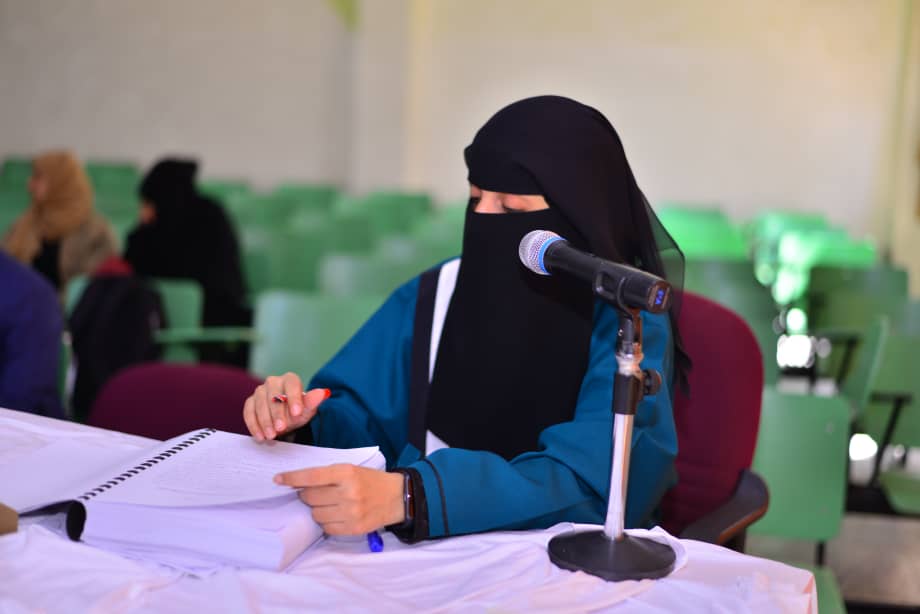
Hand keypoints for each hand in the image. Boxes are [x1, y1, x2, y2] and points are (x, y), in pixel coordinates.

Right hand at [243, 372, 330, 440]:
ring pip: (259, 403)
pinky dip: (253, 425)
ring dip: (264, 421)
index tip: (296, 413)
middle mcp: (273, 382)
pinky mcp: (250, 402)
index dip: (294, 398)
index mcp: (290, 380)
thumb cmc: (297, 413)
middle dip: (277, 413)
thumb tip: (323, 392)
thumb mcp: (307, 410)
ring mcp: (260, 391)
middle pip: (273, 394)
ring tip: (271, 436)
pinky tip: (259, 436)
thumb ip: (313, 402)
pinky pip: (249, 411)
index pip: (291, 384)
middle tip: (281, 428)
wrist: (286, 421)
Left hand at [274, 465, 404, 534]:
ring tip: (330, 504)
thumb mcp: (351, 470)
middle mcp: (348, 492)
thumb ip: (327, 475)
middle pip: (310, 497)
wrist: (397, 497)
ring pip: (316, 514)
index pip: (312, 476)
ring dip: (317, 509)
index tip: (277, 479)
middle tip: (316, 493)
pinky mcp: (354, 528)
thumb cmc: (370, 480)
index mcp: (346, 473)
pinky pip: (326, 528)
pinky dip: (327, 522)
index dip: (292, 478)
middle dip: (307, 495)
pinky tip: (337, 515)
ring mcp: (351, 512)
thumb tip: (299, 485)